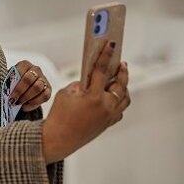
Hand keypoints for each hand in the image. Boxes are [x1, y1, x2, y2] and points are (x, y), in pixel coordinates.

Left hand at [9, 61, 51, 111]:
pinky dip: (34, 103)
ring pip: (37, 88)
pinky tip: (25, 106)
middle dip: (20, 92)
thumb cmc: (14, 83)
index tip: (9, 95)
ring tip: (19, 103)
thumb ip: (9, 84)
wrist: (24, 87)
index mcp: (24, 64)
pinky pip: (44, 96)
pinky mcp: (49, 89)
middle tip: (13, 101)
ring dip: (27, 98)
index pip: (20, 72)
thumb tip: (7, 93)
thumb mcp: (9, 81)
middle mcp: (36, 69)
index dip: (14, 84)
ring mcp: (43, 78)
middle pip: (28, 79)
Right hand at [40, 43, 130, 162]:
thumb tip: (91, 80)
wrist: (59, 139)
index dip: (106, 55)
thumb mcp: (65, 93)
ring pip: (124, 98)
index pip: (101, 70)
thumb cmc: (59, 115)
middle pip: (120, 85)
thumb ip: (80, 84)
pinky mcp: (108, 124)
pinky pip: (120, 109)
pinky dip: (118, 101)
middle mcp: (105, 106)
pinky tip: (112, 96)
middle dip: (122, 72)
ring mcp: (109, 116)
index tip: (111, 44)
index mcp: (93, 96)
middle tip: (121, 63)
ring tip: (119, 78)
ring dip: (123, 87)